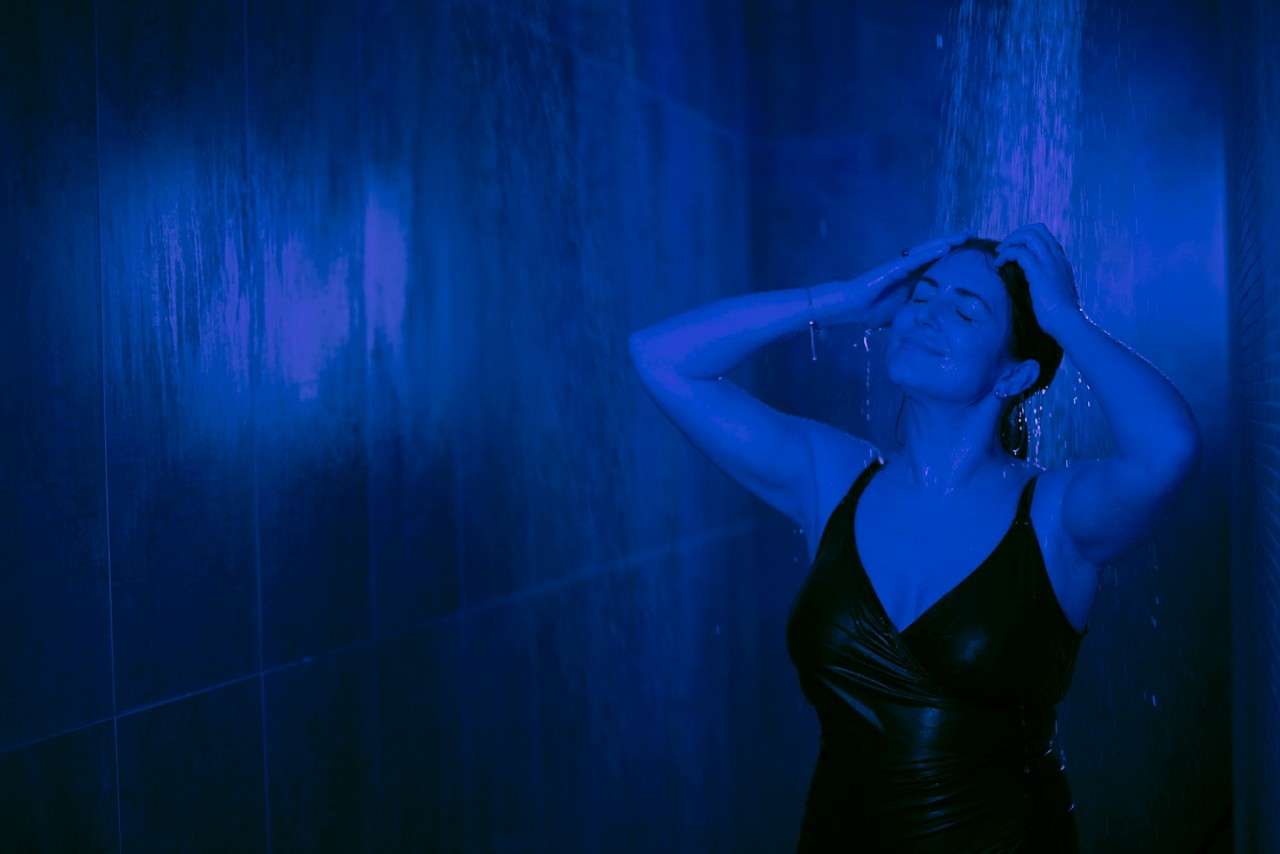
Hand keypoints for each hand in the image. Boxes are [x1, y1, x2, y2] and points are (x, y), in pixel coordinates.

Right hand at [856, 231, 972, 329]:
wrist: (850, 307)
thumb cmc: (871, 311)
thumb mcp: (901, 314)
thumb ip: (915, 314)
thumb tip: (930, 327)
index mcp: (911, 279)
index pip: (935, 264)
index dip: (951, 256)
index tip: (970, 251)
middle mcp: (908, 269)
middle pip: (934, 253)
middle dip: (953, 243)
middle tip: (972, 235)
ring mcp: (901, 267)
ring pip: (927, 251)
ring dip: (946, 242)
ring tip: (964, 236)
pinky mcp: (894, 269)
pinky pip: (915, 260)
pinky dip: (930, 253)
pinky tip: (944, 248)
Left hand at [994, 223, 1081, 336]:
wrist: (1068, 323)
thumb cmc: (1059, 315)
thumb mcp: (1054, 292)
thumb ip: (1046, 281)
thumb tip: (1030, 280)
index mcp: (1061, 261)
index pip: (1045, 236)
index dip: (1026, 237)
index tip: (1013, 249)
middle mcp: (1057, 258)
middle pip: (1036, 229)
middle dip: (1016, 235)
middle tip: (1003, 249)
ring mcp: (1050, 263)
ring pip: (1028, 236)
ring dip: (1009, 242)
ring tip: (999, 255)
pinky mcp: (1039, 272)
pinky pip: (1019, 252)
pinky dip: (1005, 255)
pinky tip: (998, 265)